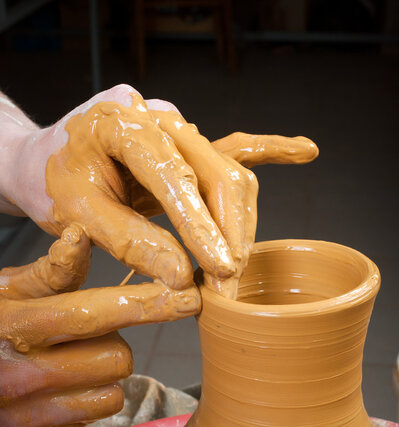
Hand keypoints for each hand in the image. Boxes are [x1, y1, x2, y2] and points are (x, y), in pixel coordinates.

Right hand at [0, 224, 199, 426]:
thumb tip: (79, 238)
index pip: (94, 313)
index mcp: (16, 325)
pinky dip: (81, 403)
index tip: (188, 297)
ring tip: (68, 364)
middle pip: (117, 359)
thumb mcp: (4, 291)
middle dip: (112, 345)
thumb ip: (49, 273)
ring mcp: (19, 416)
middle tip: (84, 338)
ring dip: (101, 377)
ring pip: (110, 395)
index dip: (147, 304)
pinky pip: (88, 420)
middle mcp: (18, 374)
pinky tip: (53, 390)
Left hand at [2, 85, 317, 296]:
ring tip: (234, 270)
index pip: (175, 176)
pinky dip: (269, 153)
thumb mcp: (77, 216)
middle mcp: (158, 116)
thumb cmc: (53, 183)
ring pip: (230, 172)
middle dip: (230, 234)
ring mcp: (178, 126)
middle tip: (229, 285)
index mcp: (122, 123)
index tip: (223, 270)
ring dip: (240, 225)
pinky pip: (234, 148)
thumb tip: (182, 277)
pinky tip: (303, 152)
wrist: (43, 158)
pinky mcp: (187, 144)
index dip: (202, 227)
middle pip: (218, 172)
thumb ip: (131, 242)